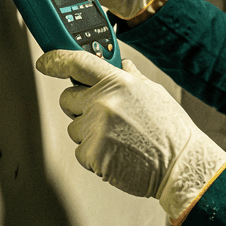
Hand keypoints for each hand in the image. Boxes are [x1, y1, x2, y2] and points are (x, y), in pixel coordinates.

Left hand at [35, 49, 225, 220]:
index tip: (45, 62)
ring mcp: (96, 127)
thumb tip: (121, 65)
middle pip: (67, 98)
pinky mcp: (92, 153)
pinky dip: (95, 155)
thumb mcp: (154, 94)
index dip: (56, 60)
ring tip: (119, 140)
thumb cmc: (171, 131)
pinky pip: (80, 151)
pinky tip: (117, 154)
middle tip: (104, 118)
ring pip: (74, 128)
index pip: (78, 63)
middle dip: (79, 107)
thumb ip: (131, 78)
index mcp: (119, 82)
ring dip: (89, 134)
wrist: (180, 165)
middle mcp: (104, 101)